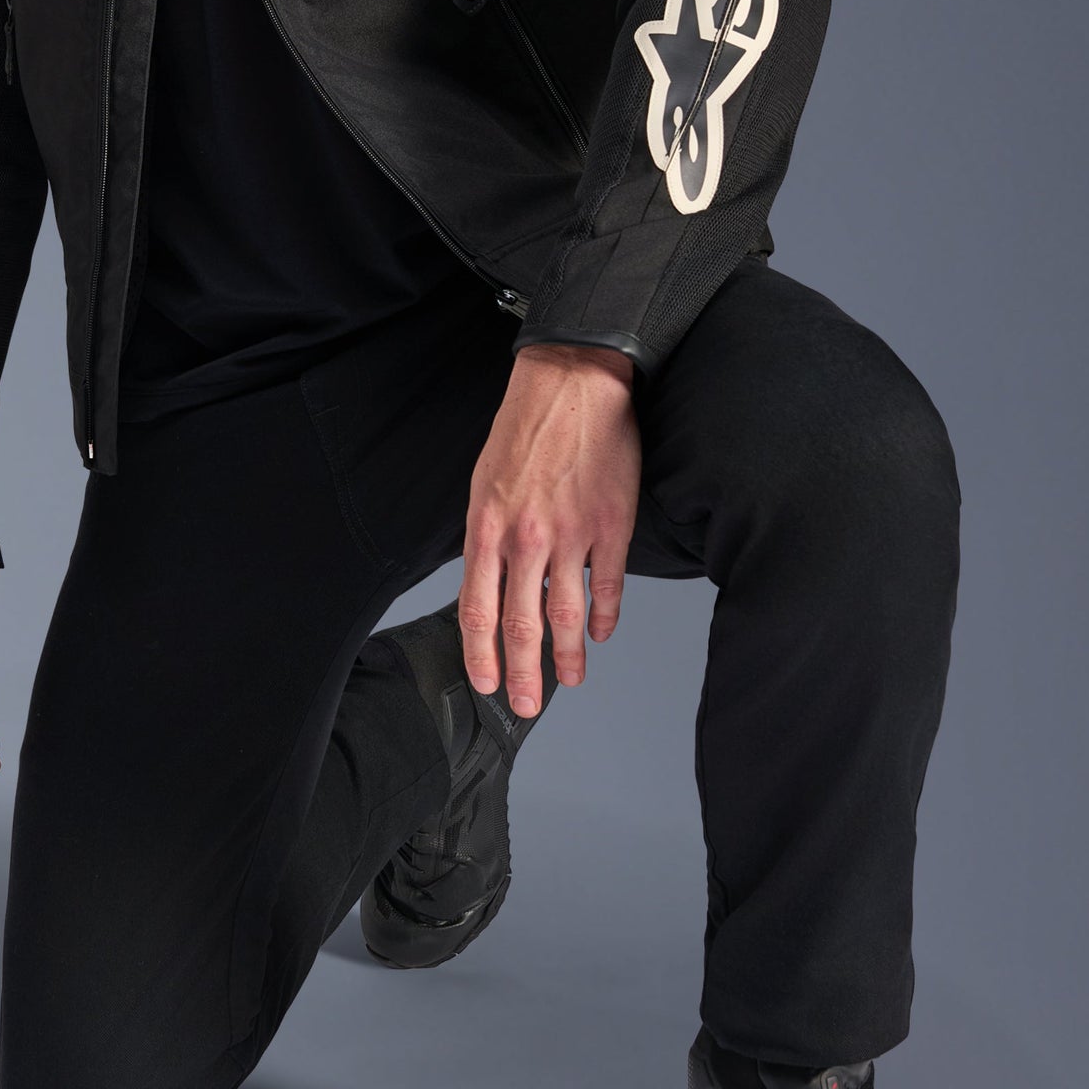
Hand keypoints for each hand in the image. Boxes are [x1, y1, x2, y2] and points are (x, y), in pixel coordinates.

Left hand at [459, 342, 640, 715]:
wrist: (572, 383)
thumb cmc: (523, 429)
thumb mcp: (484, 483)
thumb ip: (487, 538)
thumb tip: (490, 585)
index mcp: (486, 528)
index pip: (478, 609)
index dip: (481, 655)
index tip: (486, 684)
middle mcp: (525, 539)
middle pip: (522, 625)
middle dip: (522, 674)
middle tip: (525, 706)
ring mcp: (571, 534)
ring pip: (566, 615)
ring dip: (567, 656)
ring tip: (571, 679)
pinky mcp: (611, 525)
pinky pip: (607, 586)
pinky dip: (604, 616)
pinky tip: (600, 633)